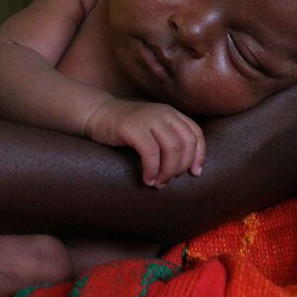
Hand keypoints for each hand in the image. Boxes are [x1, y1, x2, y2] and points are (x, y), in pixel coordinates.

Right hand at [85, 99, 204, 187]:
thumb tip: (185, 168)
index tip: (194, 173)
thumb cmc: (126, 129)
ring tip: (158, 183)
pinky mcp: (132, 127)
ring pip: (171, 148)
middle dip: (180, 167)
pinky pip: (150, 153)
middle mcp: (163, 113)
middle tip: (169, 181)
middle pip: (186, 144)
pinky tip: (147, 179)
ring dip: (167, 171)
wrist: (97, 114)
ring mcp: (148, 118)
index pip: (195, 134)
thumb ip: (168, 140)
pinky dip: (152, 170)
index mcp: (171, 114)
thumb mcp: (153, 129)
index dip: (199, 156)